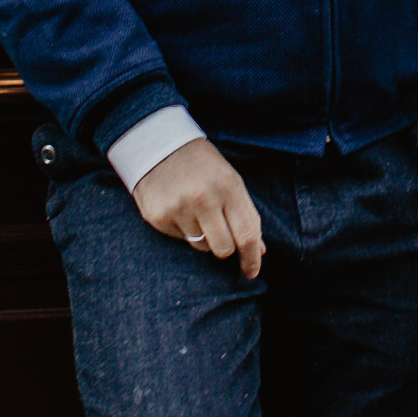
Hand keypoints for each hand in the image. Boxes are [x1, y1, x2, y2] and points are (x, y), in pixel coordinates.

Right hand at [132, 138, 265, 277]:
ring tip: (197, 212)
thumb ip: (245, 214)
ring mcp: (179, 208)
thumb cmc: (203, 165)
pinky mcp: (158, 216)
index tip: (252, 272)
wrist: (159, 144)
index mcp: (229, 186)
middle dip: (227, 248)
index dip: (252, 258)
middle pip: (224, 249)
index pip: (247, 234)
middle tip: (222, 235)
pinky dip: (185, 230)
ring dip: (204, 237)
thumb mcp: (230, 180)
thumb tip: (259, 250)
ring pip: (202, 247)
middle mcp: (204, 198)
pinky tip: (180, 208)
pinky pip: (180, 239)